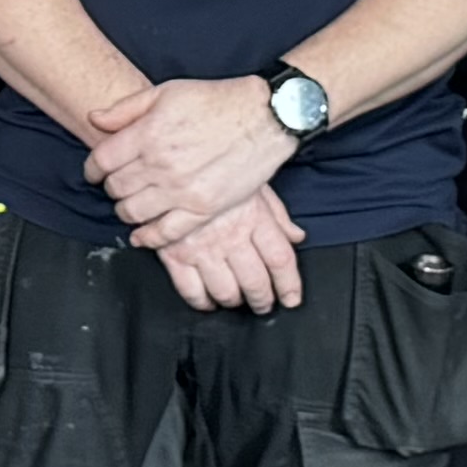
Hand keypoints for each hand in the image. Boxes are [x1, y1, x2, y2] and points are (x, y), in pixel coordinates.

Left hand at [85, 72, 296, 242]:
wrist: (264, 117)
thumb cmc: (217, 100)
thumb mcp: (167, 92)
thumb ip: (126, 108)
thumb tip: (94, 119)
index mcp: (148, 133)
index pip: (102, 160)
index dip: (92, 168)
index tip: (95, 172)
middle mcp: (161, 164)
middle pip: (115, 187)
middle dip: (111, 188)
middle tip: (117, 186)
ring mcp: (182, 189)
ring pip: (133, 212)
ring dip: (125, 210)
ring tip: (130, 205)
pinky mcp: (203, 208)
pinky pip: (165, 233)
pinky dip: (148, 237)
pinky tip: (142, 234)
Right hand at [155, 184, 307, 313]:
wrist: (170, 161)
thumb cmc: (214, 171)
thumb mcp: (252, 182)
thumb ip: (277, 213)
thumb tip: (296, 237)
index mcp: (253, 216)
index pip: (280, 260)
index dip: (289, 285)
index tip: (291, 299)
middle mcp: (230, 235)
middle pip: (255, 282)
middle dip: (262, 300)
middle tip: (263, 305)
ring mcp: (201, 247)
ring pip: (225, 292)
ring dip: (234, 302)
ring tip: (236, 300)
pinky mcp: (174, 254)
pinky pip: (191, 291)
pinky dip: (202, 302)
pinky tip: (208, 301)